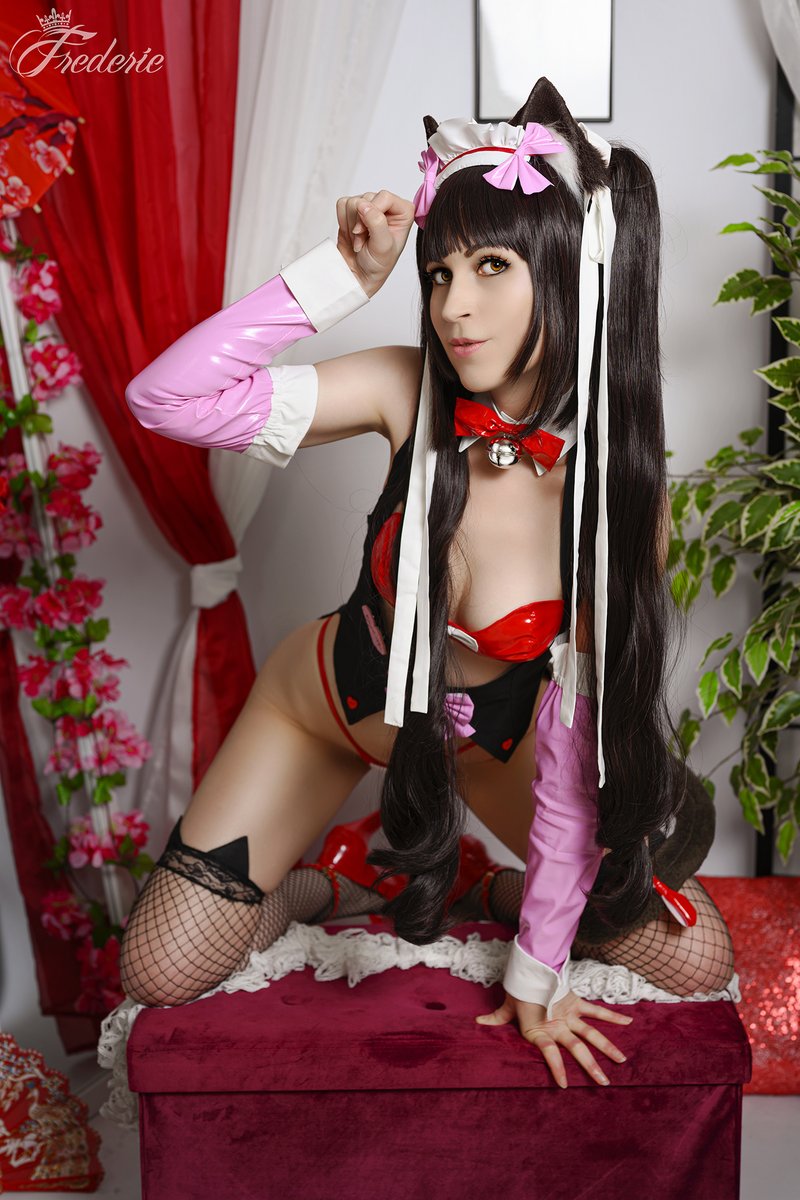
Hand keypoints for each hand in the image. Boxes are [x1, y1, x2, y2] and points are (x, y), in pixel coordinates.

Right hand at [335, 190, 415, 297]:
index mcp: (403, 212)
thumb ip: (376, 222)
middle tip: (363, 240)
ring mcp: (370, 207)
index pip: (384, 196)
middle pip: (367, 198)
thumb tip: (363, 204)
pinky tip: (352, 235)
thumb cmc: (378, 264)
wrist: (359, 274)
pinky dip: (343, 221)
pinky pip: (342, 204)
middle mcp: (387, 206)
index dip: (372, 212)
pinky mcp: (353, 210)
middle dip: (360, 221)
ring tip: (359, 240)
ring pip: (353, 202)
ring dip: (352, 224)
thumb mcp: (382, 246)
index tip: (367, 232)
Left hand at [475, 988, 632, 1087]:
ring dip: (607, 1047)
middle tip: (604, 1083)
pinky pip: (596, 1012)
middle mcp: (558, 1024)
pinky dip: (612, 1017)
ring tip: (622, 1061)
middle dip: (591, 1067)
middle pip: (577, 1049)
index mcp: (541, 1029)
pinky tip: (628, 1023)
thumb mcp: (507, 1006)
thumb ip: (496, 1018)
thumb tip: (477, 1022)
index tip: (564, 1086)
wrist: (529, 964)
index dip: (557, 1069)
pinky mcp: (576, 1002)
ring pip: (591, 1034)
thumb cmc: (518, 988)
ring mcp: (570, 1014)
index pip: (550, 1054)